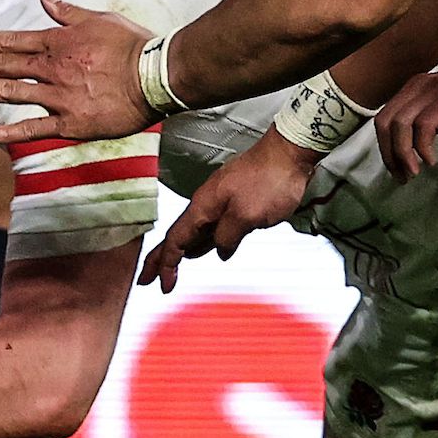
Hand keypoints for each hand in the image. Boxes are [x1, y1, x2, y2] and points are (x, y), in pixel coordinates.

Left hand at [0, 0, 156, 143]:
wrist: (156, 76)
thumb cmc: (132, 45)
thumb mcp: (99, 18)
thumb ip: (66, 10)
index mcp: (56, 42)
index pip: (9, 40)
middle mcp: (50, 69)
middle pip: (0, 64)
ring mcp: (58, 97)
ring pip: (8, 93)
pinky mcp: (70, 123)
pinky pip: (32, 129)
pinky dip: (6, 133)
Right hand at [141, 131, 318, 292]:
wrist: (289, 151)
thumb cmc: (270, 180)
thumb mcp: (247, 216)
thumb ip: (228, 236)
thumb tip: (221, 251)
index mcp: (204, 206)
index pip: (176, 239)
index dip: (166, 264)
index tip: (163, 285)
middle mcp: (207, 203)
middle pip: (177, 235)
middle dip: (161, 258)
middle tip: (147, 279)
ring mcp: (221, 201)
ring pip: (194, 231)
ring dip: (181, 251)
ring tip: (170, 268)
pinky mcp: (235, 200)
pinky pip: (210, 226)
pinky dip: (202, 241)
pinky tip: (205, 249)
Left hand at [377, 64, 437, 178]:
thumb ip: (426, 124)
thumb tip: (406, 148)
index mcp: (417, 87)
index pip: (384, 117)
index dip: (384, 148)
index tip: (396, 170)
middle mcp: (422, 84)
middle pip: (385, 121)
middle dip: (389, 154)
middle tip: (402, 176)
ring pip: (400, 123)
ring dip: (402, 154)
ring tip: (414, 172)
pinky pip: (424, 125)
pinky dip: (422, 147)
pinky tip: (432, 161)